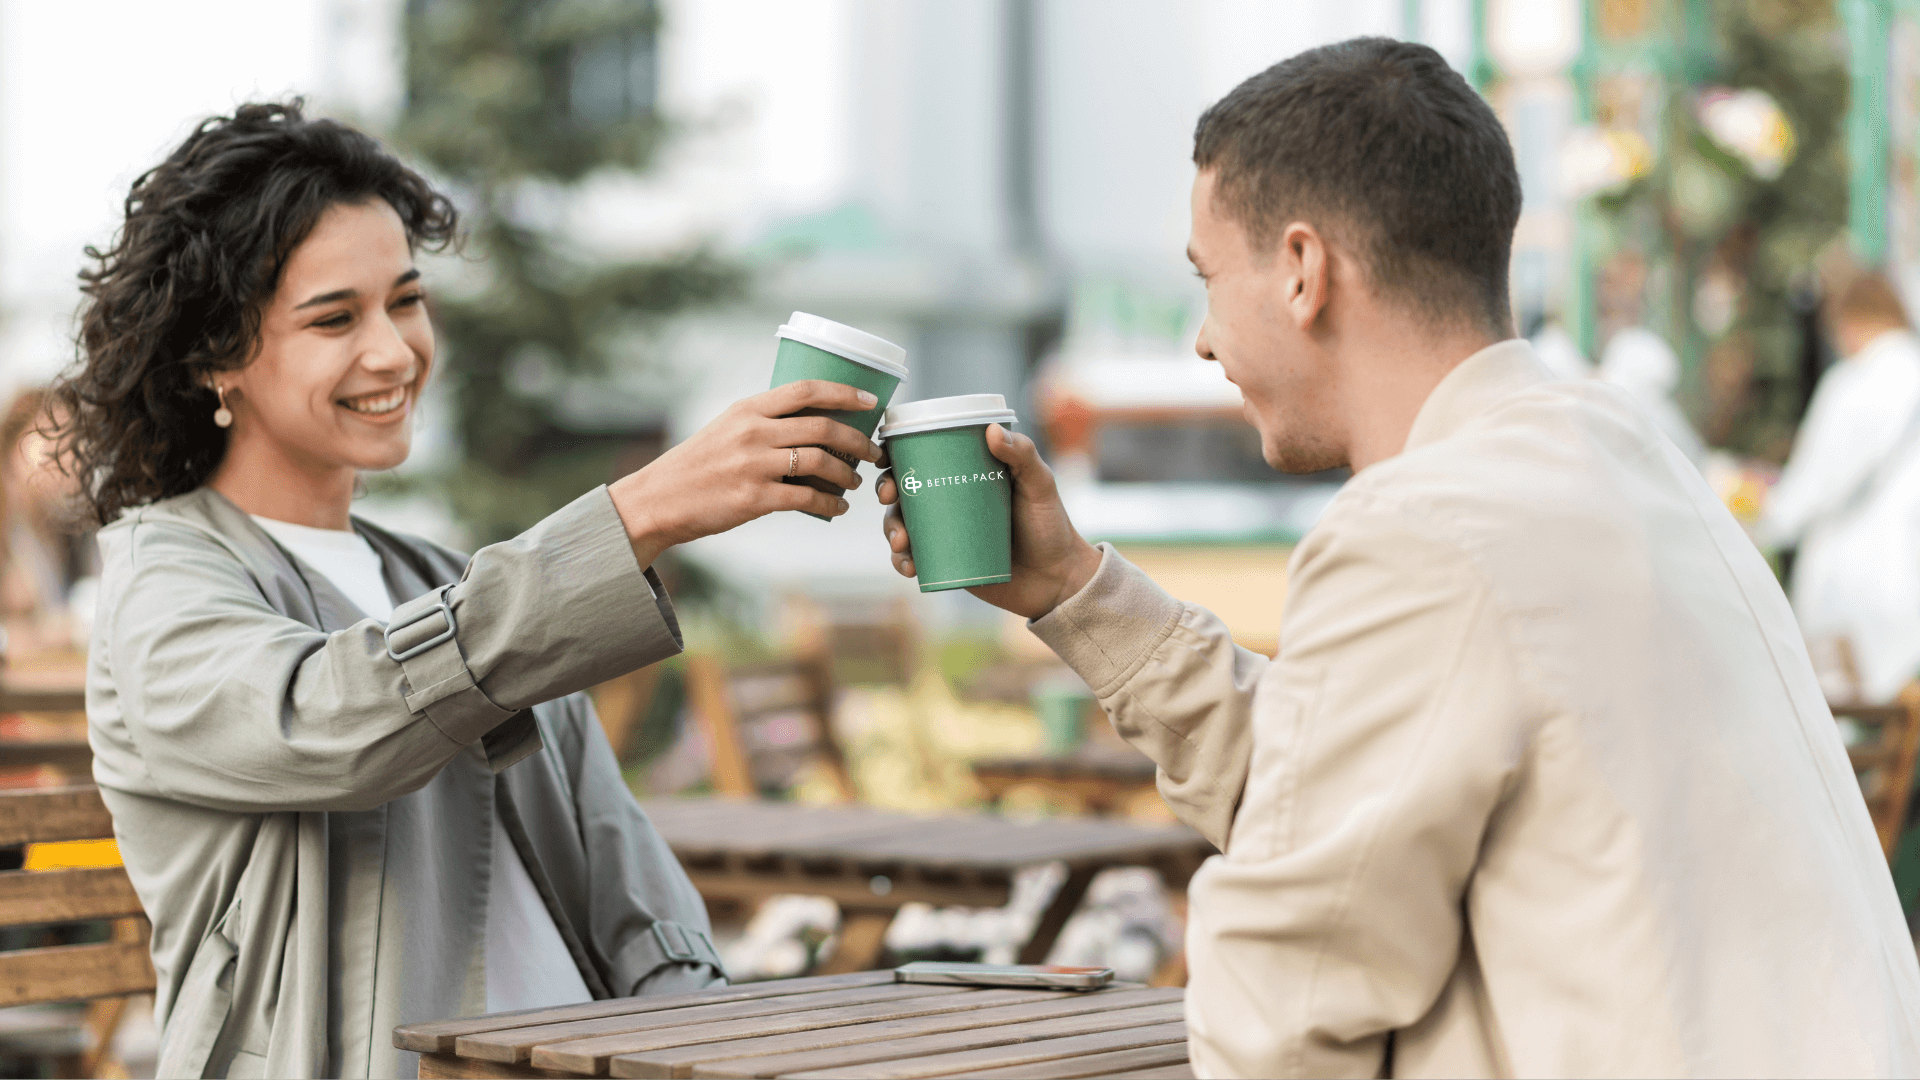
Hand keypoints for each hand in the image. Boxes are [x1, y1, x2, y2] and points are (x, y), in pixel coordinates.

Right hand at [611, 380, 882, 567]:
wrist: (657, 500)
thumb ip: (763, 425)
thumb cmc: (696, 466)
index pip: (805, 390)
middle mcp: (752, 432)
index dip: (845, 393)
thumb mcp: (726, 430)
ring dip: (847, 474)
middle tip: (874, 451)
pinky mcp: (753, 498)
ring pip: (819, 462)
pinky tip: (837, 509)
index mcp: (748, 410)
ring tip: (854, 482)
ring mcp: (753, 465)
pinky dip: (830, 504)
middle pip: (823, 427)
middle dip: (857, 440)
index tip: (871, 402)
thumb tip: (810, 429)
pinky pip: (806, 499)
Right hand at [878, 424, 1100, 619]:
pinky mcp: (945, 562)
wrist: (1058, 580)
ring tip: (901, 542)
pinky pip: (913, 559)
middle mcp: (950, 500)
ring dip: (890, 529)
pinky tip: (907, 566)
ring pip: (902, 523)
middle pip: (904, 488)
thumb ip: (1023, 456)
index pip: (923, 456)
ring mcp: (945, 532)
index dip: (896, 453)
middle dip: (885, 490)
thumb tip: (991, 431)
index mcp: (965, 473)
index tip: (886, 457)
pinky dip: (902, 561)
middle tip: (890, 497)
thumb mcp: (1040, 485)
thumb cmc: (1051, 526)